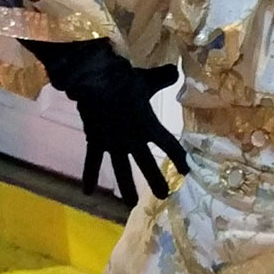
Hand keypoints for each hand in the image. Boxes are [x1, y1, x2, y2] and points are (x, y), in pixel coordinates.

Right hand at [80, 59, 186, 206]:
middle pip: (148, 164)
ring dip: (127, 187)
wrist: (95, 82)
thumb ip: (163, 78)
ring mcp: (113, 143)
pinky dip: (89, 176)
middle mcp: (133, 139)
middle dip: (156, 181)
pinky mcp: (95, 141)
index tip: (187, 171)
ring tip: (131, 203)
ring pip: (122, 170)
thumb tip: (175, 70)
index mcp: (149, 126)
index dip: (179, 158)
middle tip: (164, 196)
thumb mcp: (147, 79)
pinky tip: (87, 192)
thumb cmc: (124, 80)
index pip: (170, 145)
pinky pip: (92, 161)